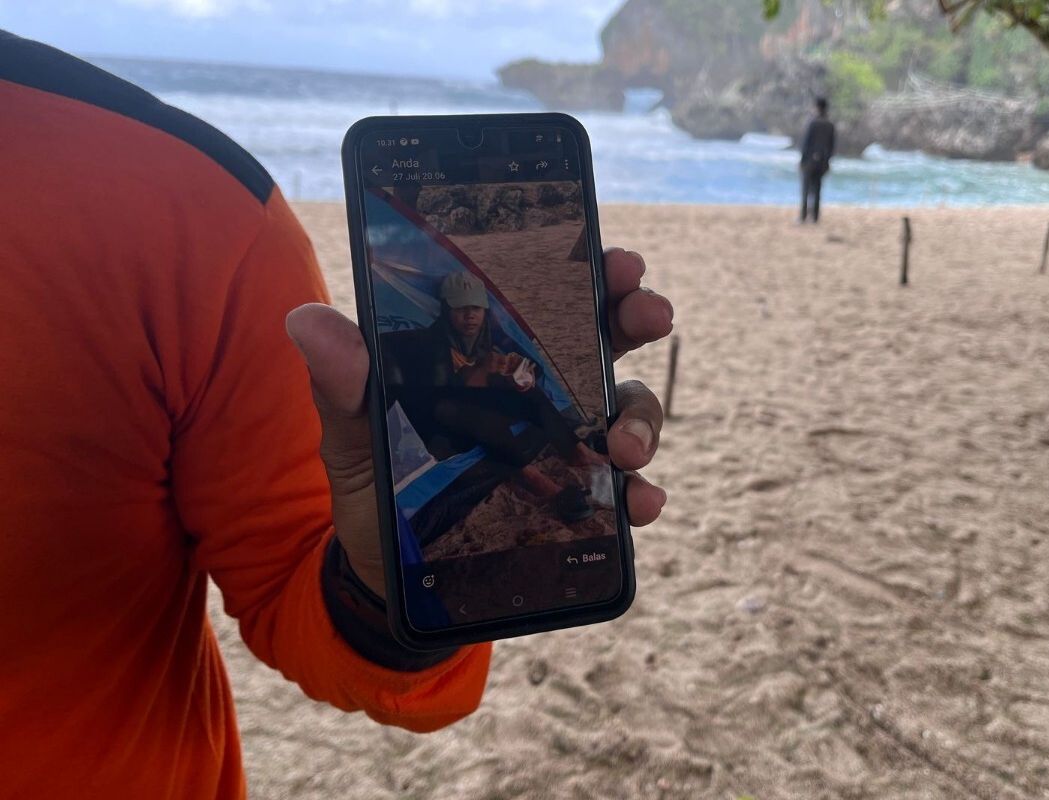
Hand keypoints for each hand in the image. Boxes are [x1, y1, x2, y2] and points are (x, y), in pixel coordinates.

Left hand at [285, 248, 672, 596]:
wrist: (390, 583)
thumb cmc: (376, 493)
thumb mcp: (353, 439)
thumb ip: (344, 386)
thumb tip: (307, 320)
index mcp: (493, 360)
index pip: (548, 299)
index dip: (590, 271)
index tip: (617, 259)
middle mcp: (541, 394)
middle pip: (606, 338)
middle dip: (638, 315)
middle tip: (650, 314)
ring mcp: (566, 447)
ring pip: (627, 409)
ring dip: (639, 418)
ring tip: (623, 449)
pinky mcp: (579, 505)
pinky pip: (625, 491)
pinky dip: (641, 494)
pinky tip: (637, 504)